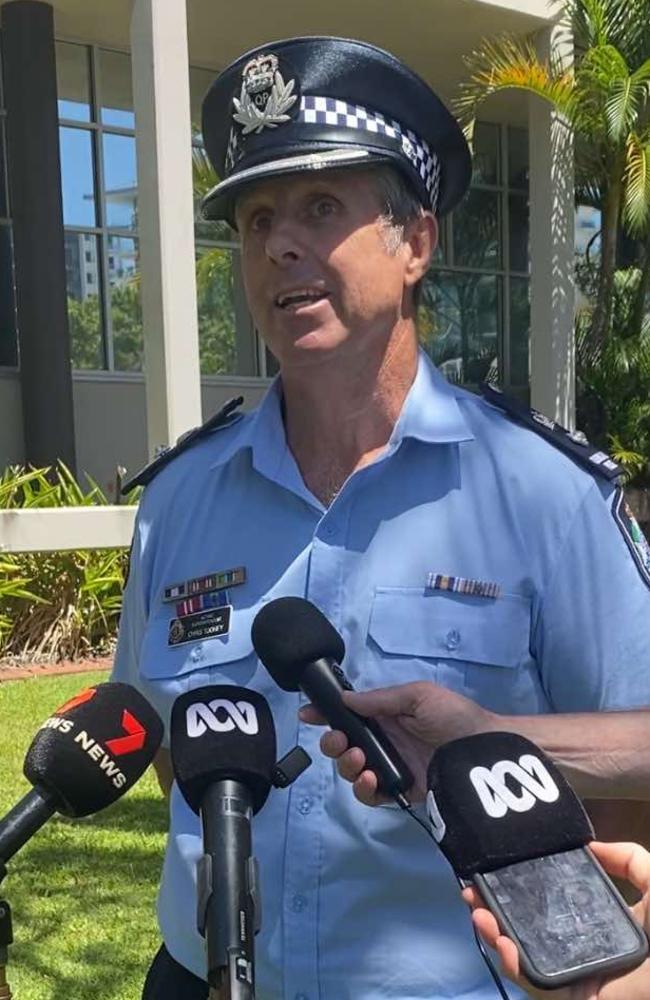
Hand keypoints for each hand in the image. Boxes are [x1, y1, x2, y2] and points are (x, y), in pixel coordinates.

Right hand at [299, 680, 493, 803]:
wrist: (486, 753)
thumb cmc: (455, 717)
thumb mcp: (419, 696)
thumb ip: (381, 700)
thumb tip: (346, 699)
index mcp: (386, 715)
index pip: (349, 714)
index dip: (326, 714)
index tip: (307, 714)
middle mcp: (384, 741)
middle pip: (344, 745)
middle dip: (333, 743)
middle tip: (341, 742)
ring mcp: (391, 768)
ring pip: (353, 771)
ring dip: (347, 766)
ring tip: (362, 761)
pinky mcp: (400, 793)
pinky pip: (372, 796)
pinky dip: (364, 790)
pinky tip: (372, 782)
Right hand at [462, 841, 649, 999]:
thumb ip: (631, 860)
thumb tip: (590, 845)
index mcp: (603, 925)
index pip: (556, 907)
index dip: (526, 889)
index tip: (501, 869)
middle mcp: (585, 950)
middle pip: (531, 932)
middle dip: (498, 912)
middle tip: (473, 891)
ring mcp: (578, 978)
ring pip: (525, 958)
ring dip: (496, 935)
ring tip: (477, 911)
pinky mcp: (574, 998)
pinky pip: (537, 984)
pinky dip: (514, 964)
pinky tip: (503, 942)